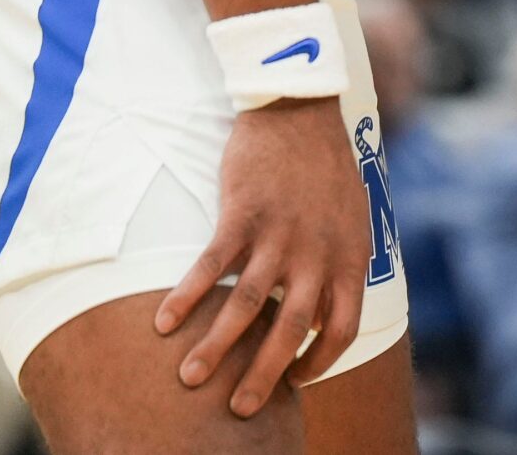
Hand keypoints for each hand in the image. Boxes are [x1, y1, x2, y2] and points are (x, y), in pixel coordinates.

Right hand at [154, 97, 369, 415]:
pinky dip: (187, 296)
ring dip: (217, 346)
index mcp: (350, 256)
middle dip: (264, 374)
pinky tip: (164, 321)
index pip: (342, 327)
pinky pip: (212, 265)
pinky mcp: (243, 213)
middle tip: (240, 407)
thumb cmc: (324, 167)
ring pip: (246, 305)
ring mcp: (279, 233)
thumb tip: (325, 315)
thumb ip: (340, 265)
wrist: (301, 109)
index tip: (295, 381)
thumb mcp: (352, 217)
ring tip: (192, 378)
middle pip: (291, 329)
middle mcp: (317, 252)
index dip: (319, 361)